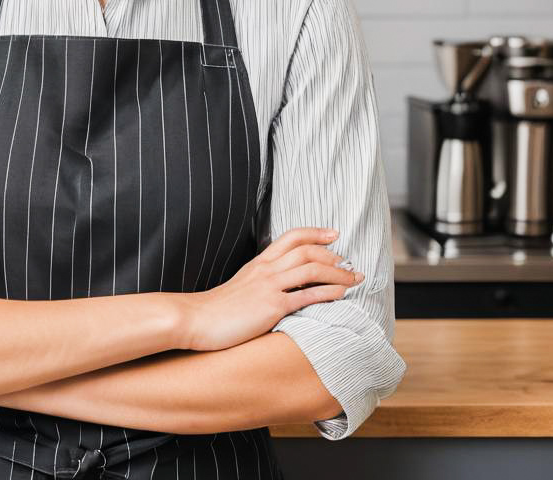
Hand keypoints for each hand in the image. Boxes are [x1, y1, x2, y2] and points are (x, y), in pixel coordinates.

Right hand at [178, 227, 362, 351]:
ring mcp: (270, 286)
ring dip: (338, 273)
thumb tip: (282, 284)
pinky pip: (306, 296)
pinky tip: (341, 295)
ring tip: (355, 279)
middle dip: (334, 255)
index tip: (334, 234)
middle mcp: (266, 269)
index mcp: (259, 262)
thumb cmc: (219, 308)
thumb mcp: (242, 285)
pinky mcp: (272, 306)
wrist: (198, 319)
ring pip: (311, 269)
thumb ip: (262, 280)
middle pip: (307, 250)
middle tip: (351, 264)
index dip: (316, 233)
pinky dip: (328, 292)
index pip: (292, 237)